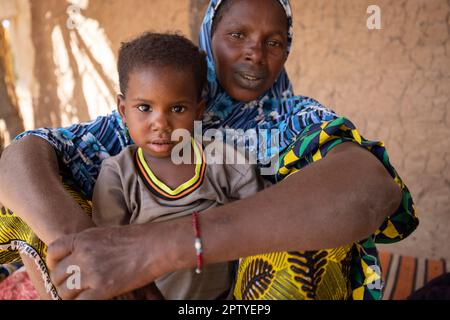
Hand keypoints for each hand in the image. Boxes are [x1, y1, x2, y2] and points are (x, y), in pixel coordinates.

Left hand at [47, 224, 163, 299]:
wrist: (156, 245)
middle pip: (58, 274)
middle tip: (73, 287)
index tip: (60, 268)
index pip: (54, 251)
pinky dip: (81, 303)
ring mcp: (91, 272)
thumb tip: (83, 255)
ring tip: (81, 296)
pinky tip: (90, 300)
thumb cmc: (139, 238)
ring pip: (65, 292)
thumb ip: (91, 244)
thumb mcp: (108, 234)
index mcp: (83, 238)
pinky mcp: (102, 288)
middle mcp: (83, 255)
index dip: (53, 262)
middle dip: (63, 282)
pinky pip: (80, 302)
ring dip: (70, 296)